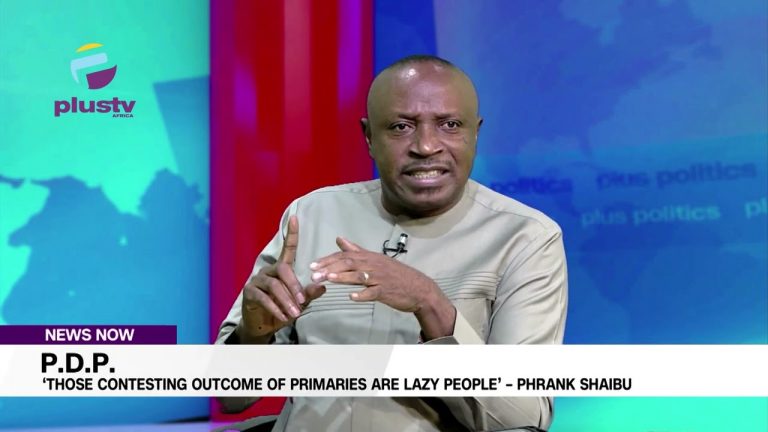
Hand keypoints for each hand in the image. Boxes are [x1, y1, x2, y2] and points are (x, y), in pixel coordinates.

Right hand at [238, 216, 325, 342]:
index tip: (295, 218)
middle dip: (295, 286)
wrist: (262, 326)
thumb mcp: (299, 303)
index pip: (287, 249)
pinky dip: (275, 308)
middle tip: (303, 301)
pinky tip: (283, 317)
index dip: (291, 234)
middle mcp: (268, 271)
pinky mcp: (249, 293)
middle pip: (283, 270)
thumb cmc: (282, 310)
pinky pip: (264, 298)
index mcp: (281, 269)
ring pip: (274, 285)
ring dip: (286, 300)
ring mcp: (257, 281)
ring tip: (295, 313)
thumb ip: (309, 294)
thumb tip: (323, 286)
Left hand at [310, 237, 455, 338]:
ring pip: (359, 276)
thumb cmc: (395, 274)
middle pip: (349, 263)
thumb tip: (339, 239)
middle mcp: (373, 265)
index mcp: (369, 257)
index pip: (345, 255)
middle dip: (329, 267)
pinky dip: (362, 294)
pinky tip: (352, 297)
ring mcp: (380, 278)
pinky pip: (373, 292)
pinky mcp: (386, 291)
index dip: (328, 259)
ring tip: (328, 279)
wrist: (419, 288)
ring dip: (342, 277)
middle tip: (313, 274)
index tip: (312, 265)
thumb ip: (356, 250)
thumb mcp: (375, 259)